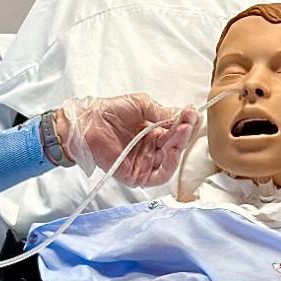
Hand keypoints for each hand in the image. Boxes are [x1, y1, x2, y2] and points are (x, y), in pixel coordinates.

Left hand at [58, 94, 198, 186]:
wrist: (88, 123)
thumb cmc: (110, 112)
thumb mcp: (142, 105)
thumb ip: (164, 112)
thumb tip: (185, 114)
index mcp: (154, 132)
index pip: (177, 131)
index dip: (187, 123)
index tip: (193, 113)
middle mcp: (152, 148)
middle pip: (176, 145)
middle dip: (185, 132)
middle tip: (188, 121)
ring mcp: (145, 162)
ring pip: (171, 160)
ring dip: (180, 146)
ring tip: (182, 131)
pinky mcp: (137, 175)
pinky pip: (159, 176)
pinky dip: (169, 165)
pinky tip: (172, 150)